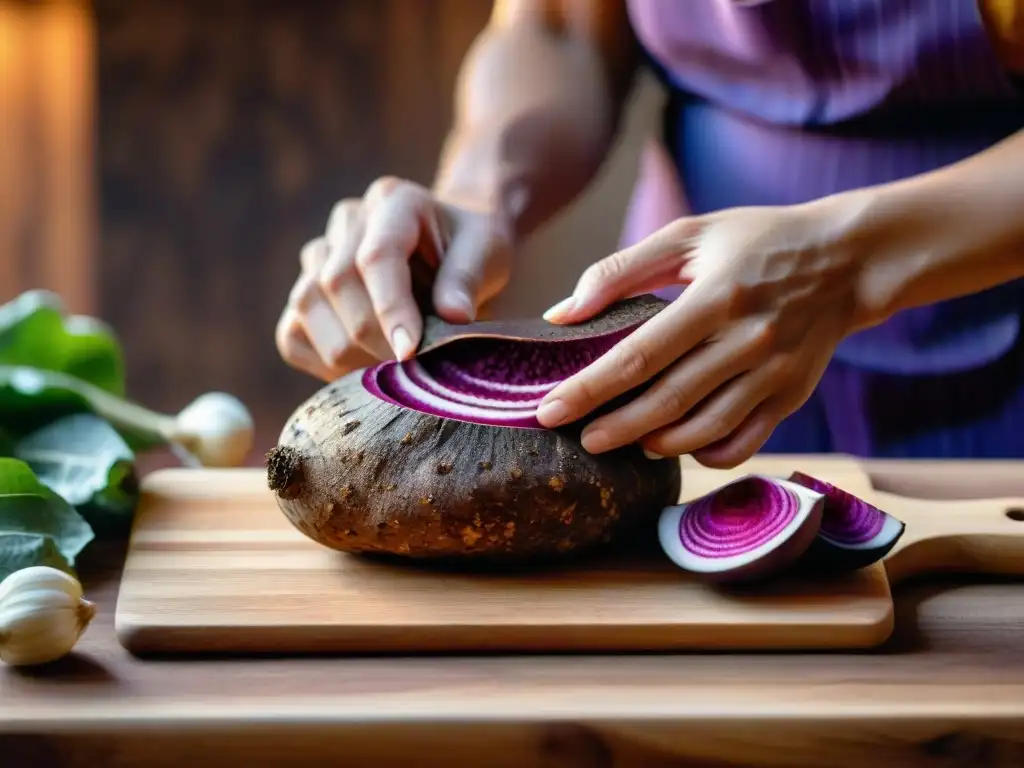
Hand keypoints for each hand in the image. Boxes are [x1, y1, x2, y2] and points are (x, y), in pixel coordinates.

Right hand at [276, 176, 513, 380]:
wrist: (449, 249)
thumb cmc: (471, 249)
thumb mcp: (488, 252)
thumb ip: (468, 278)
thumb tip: (453, 315)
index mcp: (394, 201)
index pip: (376, 255)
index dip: (389, 308)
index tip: (409, 352)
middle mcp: (349, 221)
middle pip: (336, 283)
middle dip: (372, 338)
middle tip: (410, 373)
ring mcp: (319, 254)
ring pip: (307, 307)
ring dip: (346, 353)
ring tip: (390, 375)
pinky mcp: (306, 292)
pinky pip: (292, 334)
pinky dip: (321, 364)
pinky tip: (362, 373)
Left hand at [536, 203, 865, 467]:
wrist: (848, 259)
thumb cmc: (757, 241)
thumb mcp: (689, 236)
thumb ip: (620, 271)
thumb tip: (561, 314)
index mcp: (714, 297)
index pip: (637, 355)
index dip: (588, 388)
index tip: (549, 409)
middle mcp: (746, 341)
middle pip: (667, 402)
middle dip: (615, 428)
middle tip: (580, 440)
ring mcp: (773, 374)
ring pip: (705, 430)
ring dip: (657, 445)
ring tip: (622, 443)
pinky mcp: (790, 396)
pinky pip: (743, 442)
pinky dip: (706, 453)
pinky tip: (677, 445)